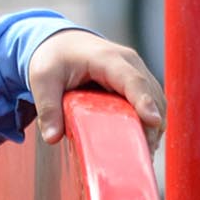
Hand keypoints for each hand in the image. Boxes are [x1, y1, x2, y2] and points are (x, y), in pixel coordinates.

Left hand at [28, 29, 164, 154]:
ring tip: (142, 156)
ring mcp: (138, 73)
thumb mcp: (43, 79)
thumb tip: (51, 138)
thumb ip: (47, 107)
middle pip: (151, 95)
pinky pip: (152, 105)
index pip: (132, 80)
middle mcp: (129, 63)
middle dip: (150, 126)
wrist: (63, 43)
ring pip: (157, 102)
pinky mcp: (139, 85)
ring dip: (153, 128)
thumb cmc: (55, 58)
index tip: (153, 121)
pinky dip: (150, 125)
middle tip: (142, 157)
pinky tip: (140, 145)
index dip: (144, 101)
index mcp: (106, 58)